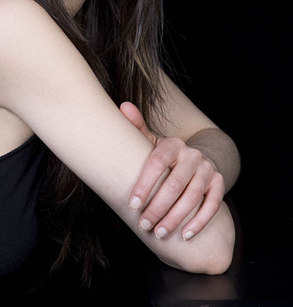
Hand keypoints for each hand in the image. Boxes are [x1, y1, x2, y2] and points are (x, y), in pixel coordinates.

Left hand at [119, 101, 224, 241]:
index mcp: (173, 144)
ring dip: (175, 218)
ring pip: (193, 196)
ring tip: (159, 232)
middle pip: (175, 183)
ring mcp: (208, 169)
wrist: (194, 160)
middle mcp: (192, 155)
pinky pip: (213, 205)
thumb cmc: (164, 156)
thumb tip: (123, 106)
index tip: (132, 204)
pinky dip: (199, 222)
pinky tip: (185, 235)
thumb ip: (136, 127)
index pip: (157, 163)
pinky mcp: (219, 184)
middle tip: (144, 223)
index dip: (144, 184)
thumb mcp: (150, 142)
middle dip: (158, 206)